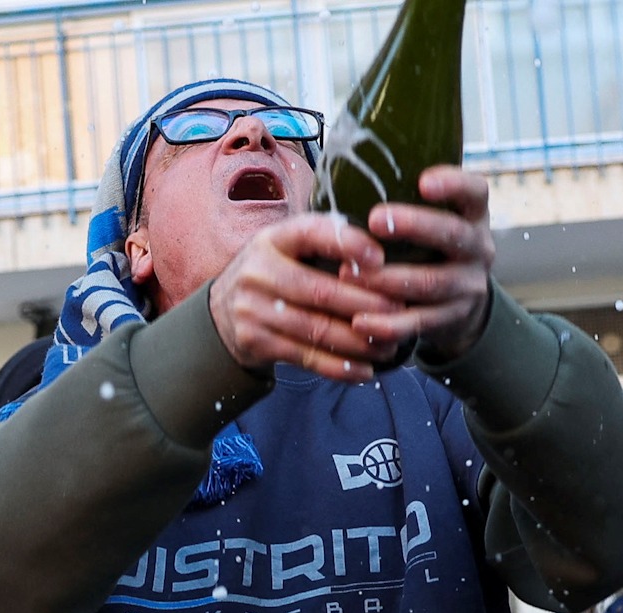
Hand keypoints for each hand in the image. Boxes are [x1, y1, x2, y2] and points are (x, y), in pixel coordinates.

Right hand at [208, 213, 401, 381]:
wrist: (222, 314)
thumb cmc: (275, 275)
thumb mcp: (288, 248)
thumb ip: (325, 245)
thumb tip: (384, 259)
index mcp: (273, 239)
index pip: (311, 233)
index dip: (347, 244)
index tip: (380, 259)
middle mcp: (258, 271)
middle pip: (320, 291)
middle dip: (365, 304)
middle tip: (399, 313)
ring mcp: (253, 309)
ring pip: (316, 329)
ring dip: (358, 342)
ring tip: (389, 346)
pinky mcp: (255, 341)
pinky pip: (305, 356)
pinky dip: (338, 367)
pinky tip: (363, 370)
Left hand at [349, 166, 497, 358]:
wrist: (458, 302)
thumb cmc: (429, 245)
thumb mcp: (433, 218)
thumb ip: (407, 198)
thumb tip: (348, 170)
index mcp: (473, 214)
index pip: (474, 191)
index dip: (453, 184)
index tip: (423, 181)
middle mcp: (479, 247)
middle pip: (453, 234)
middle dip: (415, 226)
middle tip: (375, 219)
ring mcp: (469, 285)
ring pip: (432, 282)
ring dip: (389, 278)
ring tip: (350, 273)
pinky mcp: (453, 318)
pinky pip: (420, 323)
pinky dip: (388, 325)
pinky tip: (360, 322)